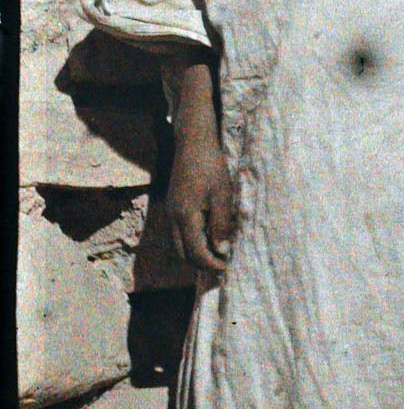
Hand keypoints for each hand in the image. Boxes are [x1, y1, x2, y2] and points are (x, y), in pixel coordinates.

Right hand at [165, 61, 236, 273]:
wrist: (193, 140)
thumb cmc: (211, 164)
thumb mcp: (222, 194)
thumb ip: (221, 223)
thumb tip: (221, 250)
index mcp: (184, 215)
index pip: (195, 252)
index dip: (211, 264)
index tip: (227, 268)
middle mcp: (172, 216)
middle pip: (182, 253)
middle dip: (201, 263)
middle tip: (223, 265)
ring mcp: (171, 210)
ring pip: (179, 243)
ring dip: (197, 252)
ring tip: (219, 252)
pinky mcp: (174, 204)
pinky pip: (180, 231)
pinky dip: (193, 240)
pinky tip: (210, 235)